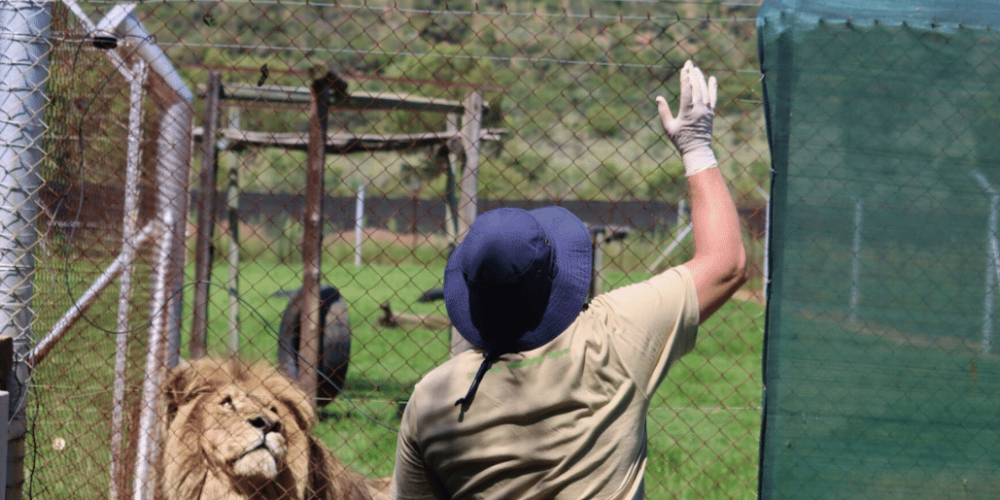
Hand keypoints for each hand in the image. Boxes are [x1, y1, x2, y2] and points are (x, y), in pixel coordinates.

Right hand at [657, 60, 717, 175]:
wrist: (697, 150)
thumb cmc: (680, 140)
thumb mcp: (668, 127)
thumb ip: (663, 112)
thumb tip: (658, 98)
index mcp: (687, 112)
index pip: (687, 91)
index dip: (685, 79)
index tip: (683, 69)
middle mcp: (699, 109)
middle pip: (697, 87)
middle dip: (693, 74)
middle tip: (689, 63)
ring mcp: (706, 110)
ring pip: (705, 90)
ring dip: (700, 78)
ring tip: (696, 68)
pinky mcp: (711, 113)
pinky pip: (713, 97)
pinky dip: (713, 87)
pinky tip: (712, 78)